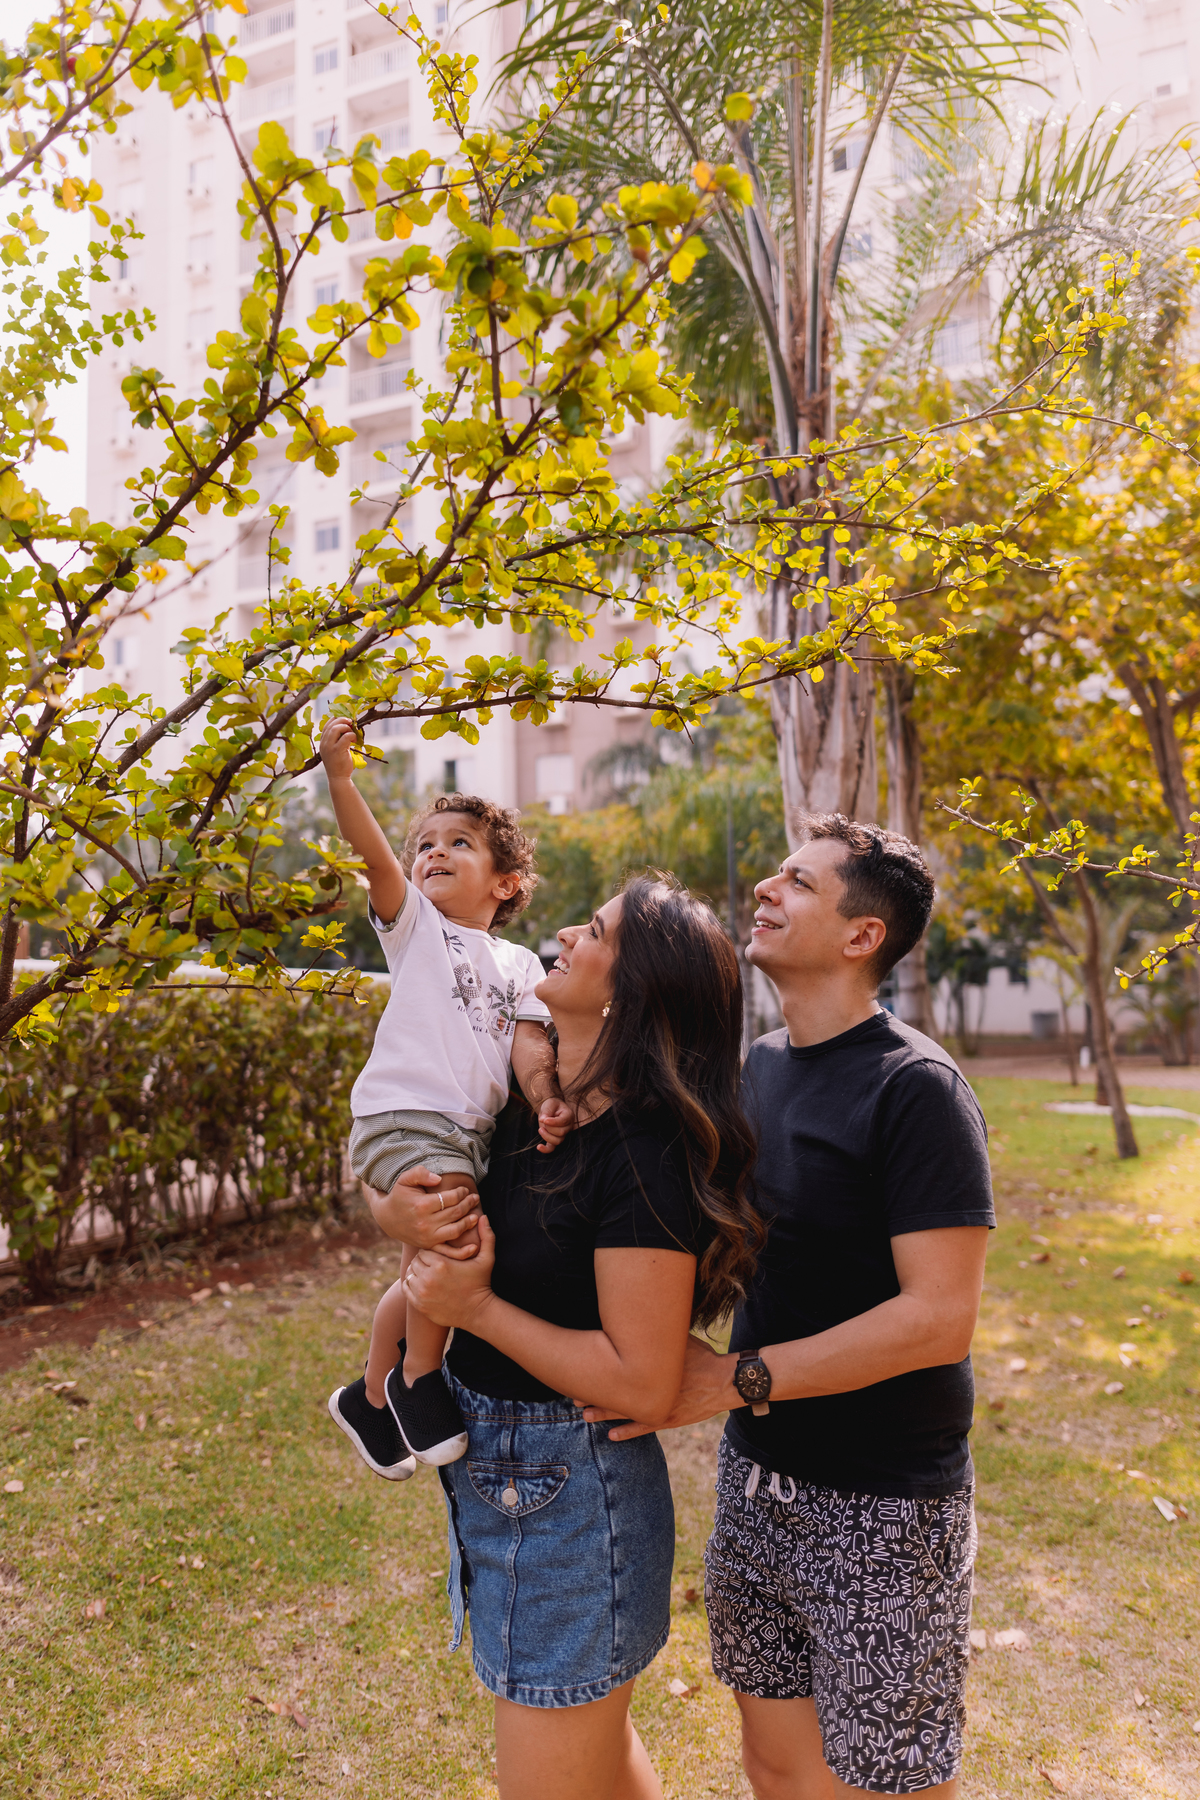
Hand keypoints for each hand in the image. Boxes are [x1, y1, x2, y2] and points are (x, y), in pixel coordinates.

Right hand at [319, 716, 360, 780]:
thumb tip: (347, 727)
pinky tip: (354, 740)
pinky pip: (346, 737)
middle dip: (342, 720)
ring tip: (352, 732)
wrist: (338, 778)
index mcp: (322, 742)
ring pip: (336, 728)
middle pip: (331, 725)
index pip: (326, 725)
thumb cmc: (339, 763)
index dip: (335, 719)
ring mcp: (329, 747)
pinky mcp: (337, 751)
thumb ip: (337, 740)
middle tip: (351, 722)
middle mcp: (324, 743)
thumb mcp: (335, 749)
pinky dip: (352, 735)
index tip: (345, 720)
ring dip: (346, 727)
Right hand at [364, 1165, 479, 1254]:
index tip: (464, 1190)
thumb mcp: (405, 1179)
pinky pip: (449, 1249)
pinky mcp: (429, 1245)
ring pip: (456, 1230)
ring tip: (475, 1215)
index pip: (450, 1198)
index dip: (461, 1193)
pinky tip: (473, 1243)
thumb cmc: (400, 1195)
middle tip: (475, 1198)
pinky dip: (462, 1247)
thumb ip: (420, 1173)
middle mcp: (426, 1223)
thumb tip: (438, 1179)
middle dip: (468, 1204)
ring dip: (469, 1222)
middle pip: (455, 1213)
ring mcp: (428, 1236)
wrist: (388, 1218)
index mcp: (422, 1205)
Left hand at [405, 1214, 497, 1328]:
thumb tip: (483, 1216)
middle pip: (415, 1261)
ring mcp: (422, 1292)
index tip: (439, 1257)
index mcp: (441, 1264)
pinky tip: (422, 1284)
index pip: (424, 1250)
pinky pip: (406, 1287)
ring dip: (417, 1273)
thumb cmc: (481, 1283)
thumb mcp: (487, 1259)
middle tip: (434, 1265)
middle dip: (423, 1262)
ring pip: (410, 1274)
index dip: (431, 1252)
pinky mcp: (419, 1304)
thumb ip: (486, 1236)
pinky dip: (411, 1284)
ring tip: (429, 1274)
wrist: (478, 1312)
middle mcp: (428, 1277)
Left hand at [537, 1096, 574, 1152]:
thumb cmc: (552, 1105)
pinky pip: (552, 1148)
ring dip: (547, 1136)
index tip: (543, 1119)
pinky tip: (539, 1147)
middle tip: (543, 1121)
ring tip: (540, 1129)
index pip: (563, 1121)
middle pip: (561, 1133)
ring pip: (557, 1141)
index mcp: (569, 1115)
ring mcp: (562, 1134)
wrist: (551, 1109)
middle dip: (549, 1128)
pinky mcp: (555, 1139)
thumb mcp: (550, 1103)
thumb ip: (547, 1110)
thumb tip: (543, 1120)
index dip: (553, 1122)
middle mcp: (568, 1126)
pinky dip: (545, 1149)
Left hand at [578, 1334, 736, 1439]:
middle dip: (595, 1393)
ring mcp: (660, 1405)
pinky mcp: (668, 1419)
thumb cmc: (703, 1356)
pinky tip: (611, 1436)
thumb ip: (660, 1335)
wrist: (724, 1380)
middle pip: (618, 1390)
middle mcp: (653, 1386)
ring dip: (604, 1414)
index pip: (619, 1368)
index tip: (580, 1370)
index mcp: (653, 1365)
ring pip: (626, 1412)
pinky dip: (627, 1433)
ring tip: (585, 1415)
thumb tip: (643, 1315)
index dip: (599, 1371)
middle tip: (574, 1396)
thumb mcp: (679, 1338)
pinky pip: (643, 1428)